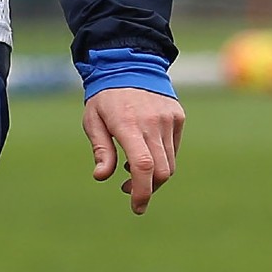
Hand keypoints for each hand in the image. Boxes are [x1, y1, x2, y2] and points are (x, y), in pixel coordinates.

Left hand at [82, 87, 183, 213]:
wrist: (130, 64)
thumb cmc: (105, 97)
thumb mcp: (93, 121)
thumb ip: (101, 150)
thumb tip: (102, 177)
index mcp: (128, 125)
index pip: (144, 166)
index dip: (142, 191)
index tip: (136, 207)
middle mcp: (153, 123)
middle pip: (161, 171)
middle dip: (148, 189)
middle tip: (129, 191)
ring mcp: (169, 120)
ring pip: (170, 162)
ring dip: (154, 176)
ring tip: (132, 171)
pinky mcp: (178, 117)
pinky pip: (173, 148)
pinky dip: (161, 159)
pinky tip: (144, 154)